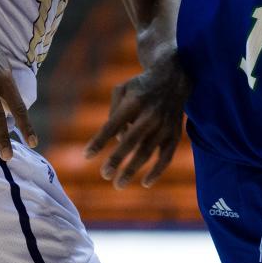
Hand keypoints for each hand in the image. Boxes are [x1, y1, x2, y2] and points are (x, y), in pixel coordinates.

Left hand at [85, 52, 189, 187]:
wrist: (174, 78)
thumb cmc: (140, 86)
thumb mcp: (121, 90)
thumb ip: (114, 114)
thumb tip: (116, 141)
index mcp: (134, 102)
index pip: (112, 125)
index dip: (99, 141)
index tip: (86, 155)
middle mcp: (150, 114)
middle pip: (130, 141)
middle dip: (116, 159)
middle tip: (104, 174)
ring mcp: (164, 125)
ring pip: (147, 151)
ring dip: (132, 169)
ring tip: (118, 184)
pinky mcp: (175, 133)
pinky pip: (166, 156)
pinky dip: (157, 171)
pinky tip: (145, 182)